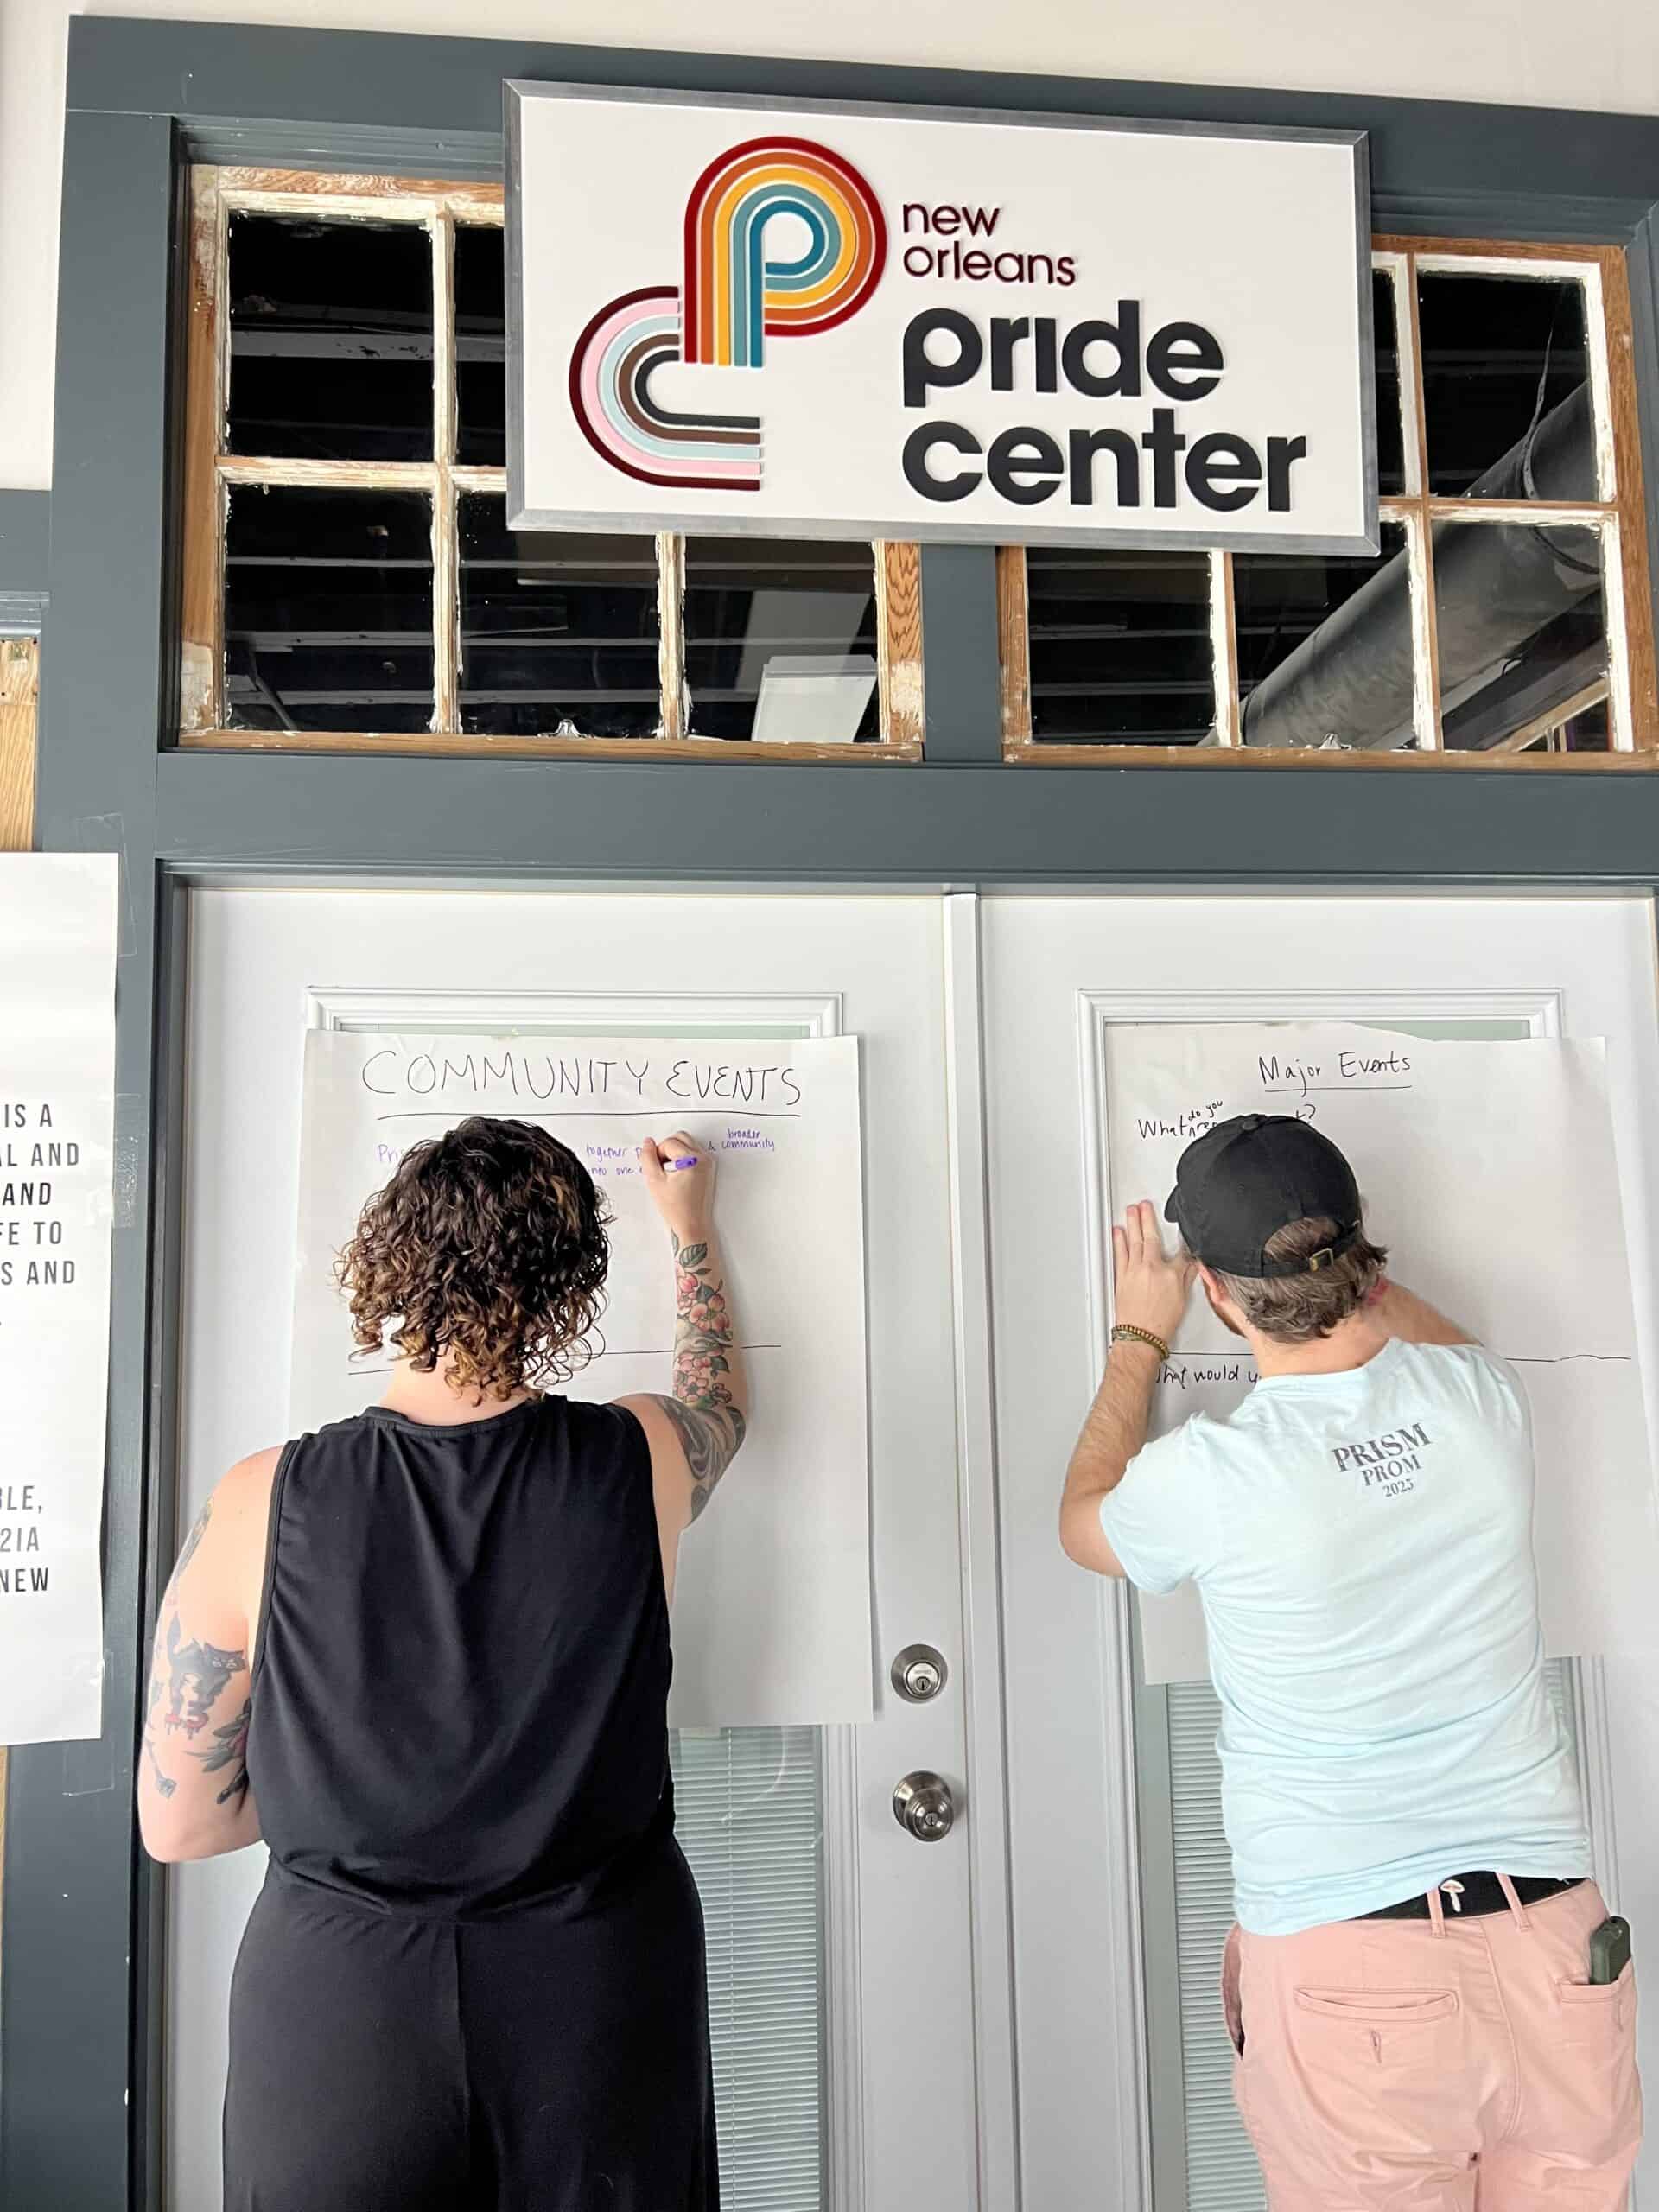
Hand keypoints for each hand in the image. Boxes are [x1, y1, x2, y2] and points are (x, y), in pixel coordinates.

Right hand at [641, 1132, 715, 1241]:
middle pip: (681, 1137)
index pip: (669, 1142)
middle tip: (661, 1167)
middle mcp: (704, 1158)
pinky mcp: (709, 1169)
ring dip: (675, 1151)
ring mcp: (709, 1163)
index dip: (657, 1154)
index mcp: (692, 1159)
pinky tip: (678, 1174)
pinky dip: (684, 1157)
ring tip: (669, 1171)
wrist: (692, 1224)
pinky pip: (694, 1153)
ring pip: (688, 1143)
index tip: (657, 1170)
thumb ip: (647, 1158)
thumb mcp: (654, 1181)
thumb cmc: (675, 1208)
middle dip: (667, 1148)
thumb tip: (648, 1143)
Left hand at [1112, 1200, 1193, 1345]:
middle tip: (1145, 1205)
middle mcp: (1151, 1268)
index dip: (1181, 1244)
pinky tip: (1118, 1232)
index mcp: (1171, 1274)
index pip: (1180, 1253)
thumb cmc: (1161, 1324)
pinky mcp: (1121, 1277)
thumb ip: (1186, 1279)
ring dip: (1132, 1223)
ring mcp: (1134, 1271)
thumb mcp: (1182, 1301)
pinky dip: (1118, 1241)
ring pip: (1134, 1241)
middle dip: (1148, 1219)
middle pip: (1151, 1238)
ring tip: (1131, 1210)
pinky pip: (1120, 1254)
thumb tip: (1189, 1267)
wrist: (1141, 1337)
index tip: (1179, 1234)